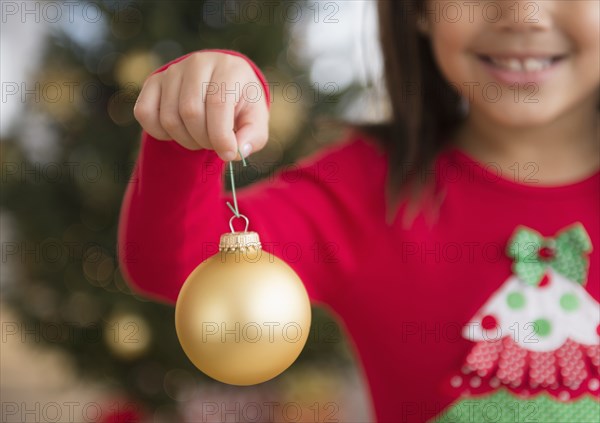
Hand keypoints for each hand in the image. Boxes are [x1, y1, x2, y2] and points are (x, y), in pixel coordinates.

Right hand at [134, 51, 269, 160]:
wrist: (220, 86)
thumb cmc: (240, 105)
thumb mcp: (255, 120)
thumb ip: (253, 137)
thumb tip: (237, 151)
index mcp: (228, 68)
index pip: (217, 104)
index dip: (221, 136)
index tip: (228, 154)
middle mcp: (198, 63)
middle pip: (190, 112)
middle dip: (203, 139)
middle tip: (214, 144)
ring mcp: (173, 70)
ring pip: (169, 117)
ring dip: (185, 140)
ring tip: (200, 137)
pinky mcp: (153, 81)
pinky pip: (145, 114)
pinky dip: (160, 133)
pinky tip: (178, 131)